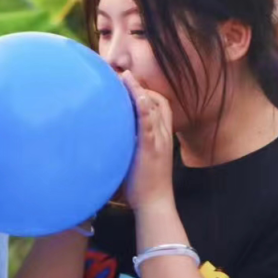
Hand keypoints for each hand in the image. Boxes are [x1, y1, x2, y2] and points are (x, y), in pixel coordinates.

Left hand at [121, 71, 173, 211]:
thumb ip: (133, 142)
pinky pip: (149, 122)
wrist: (155, 203)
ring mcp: (158, 140)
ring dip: (139, 89)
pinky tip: (135, 93)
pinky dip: (144, 105)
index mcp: (161, 135)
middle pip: (158, 100)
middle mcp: (163, 133)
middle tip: (120, 74)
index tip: (127, 81)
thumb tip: (115, 132)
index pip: (159, 103)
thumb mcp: (141, 157)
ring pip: (155, 106)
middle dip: (140, 85)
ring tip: (122, 76)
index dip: (145, 90)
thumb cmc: (144, 183)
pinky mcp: (151, 147)